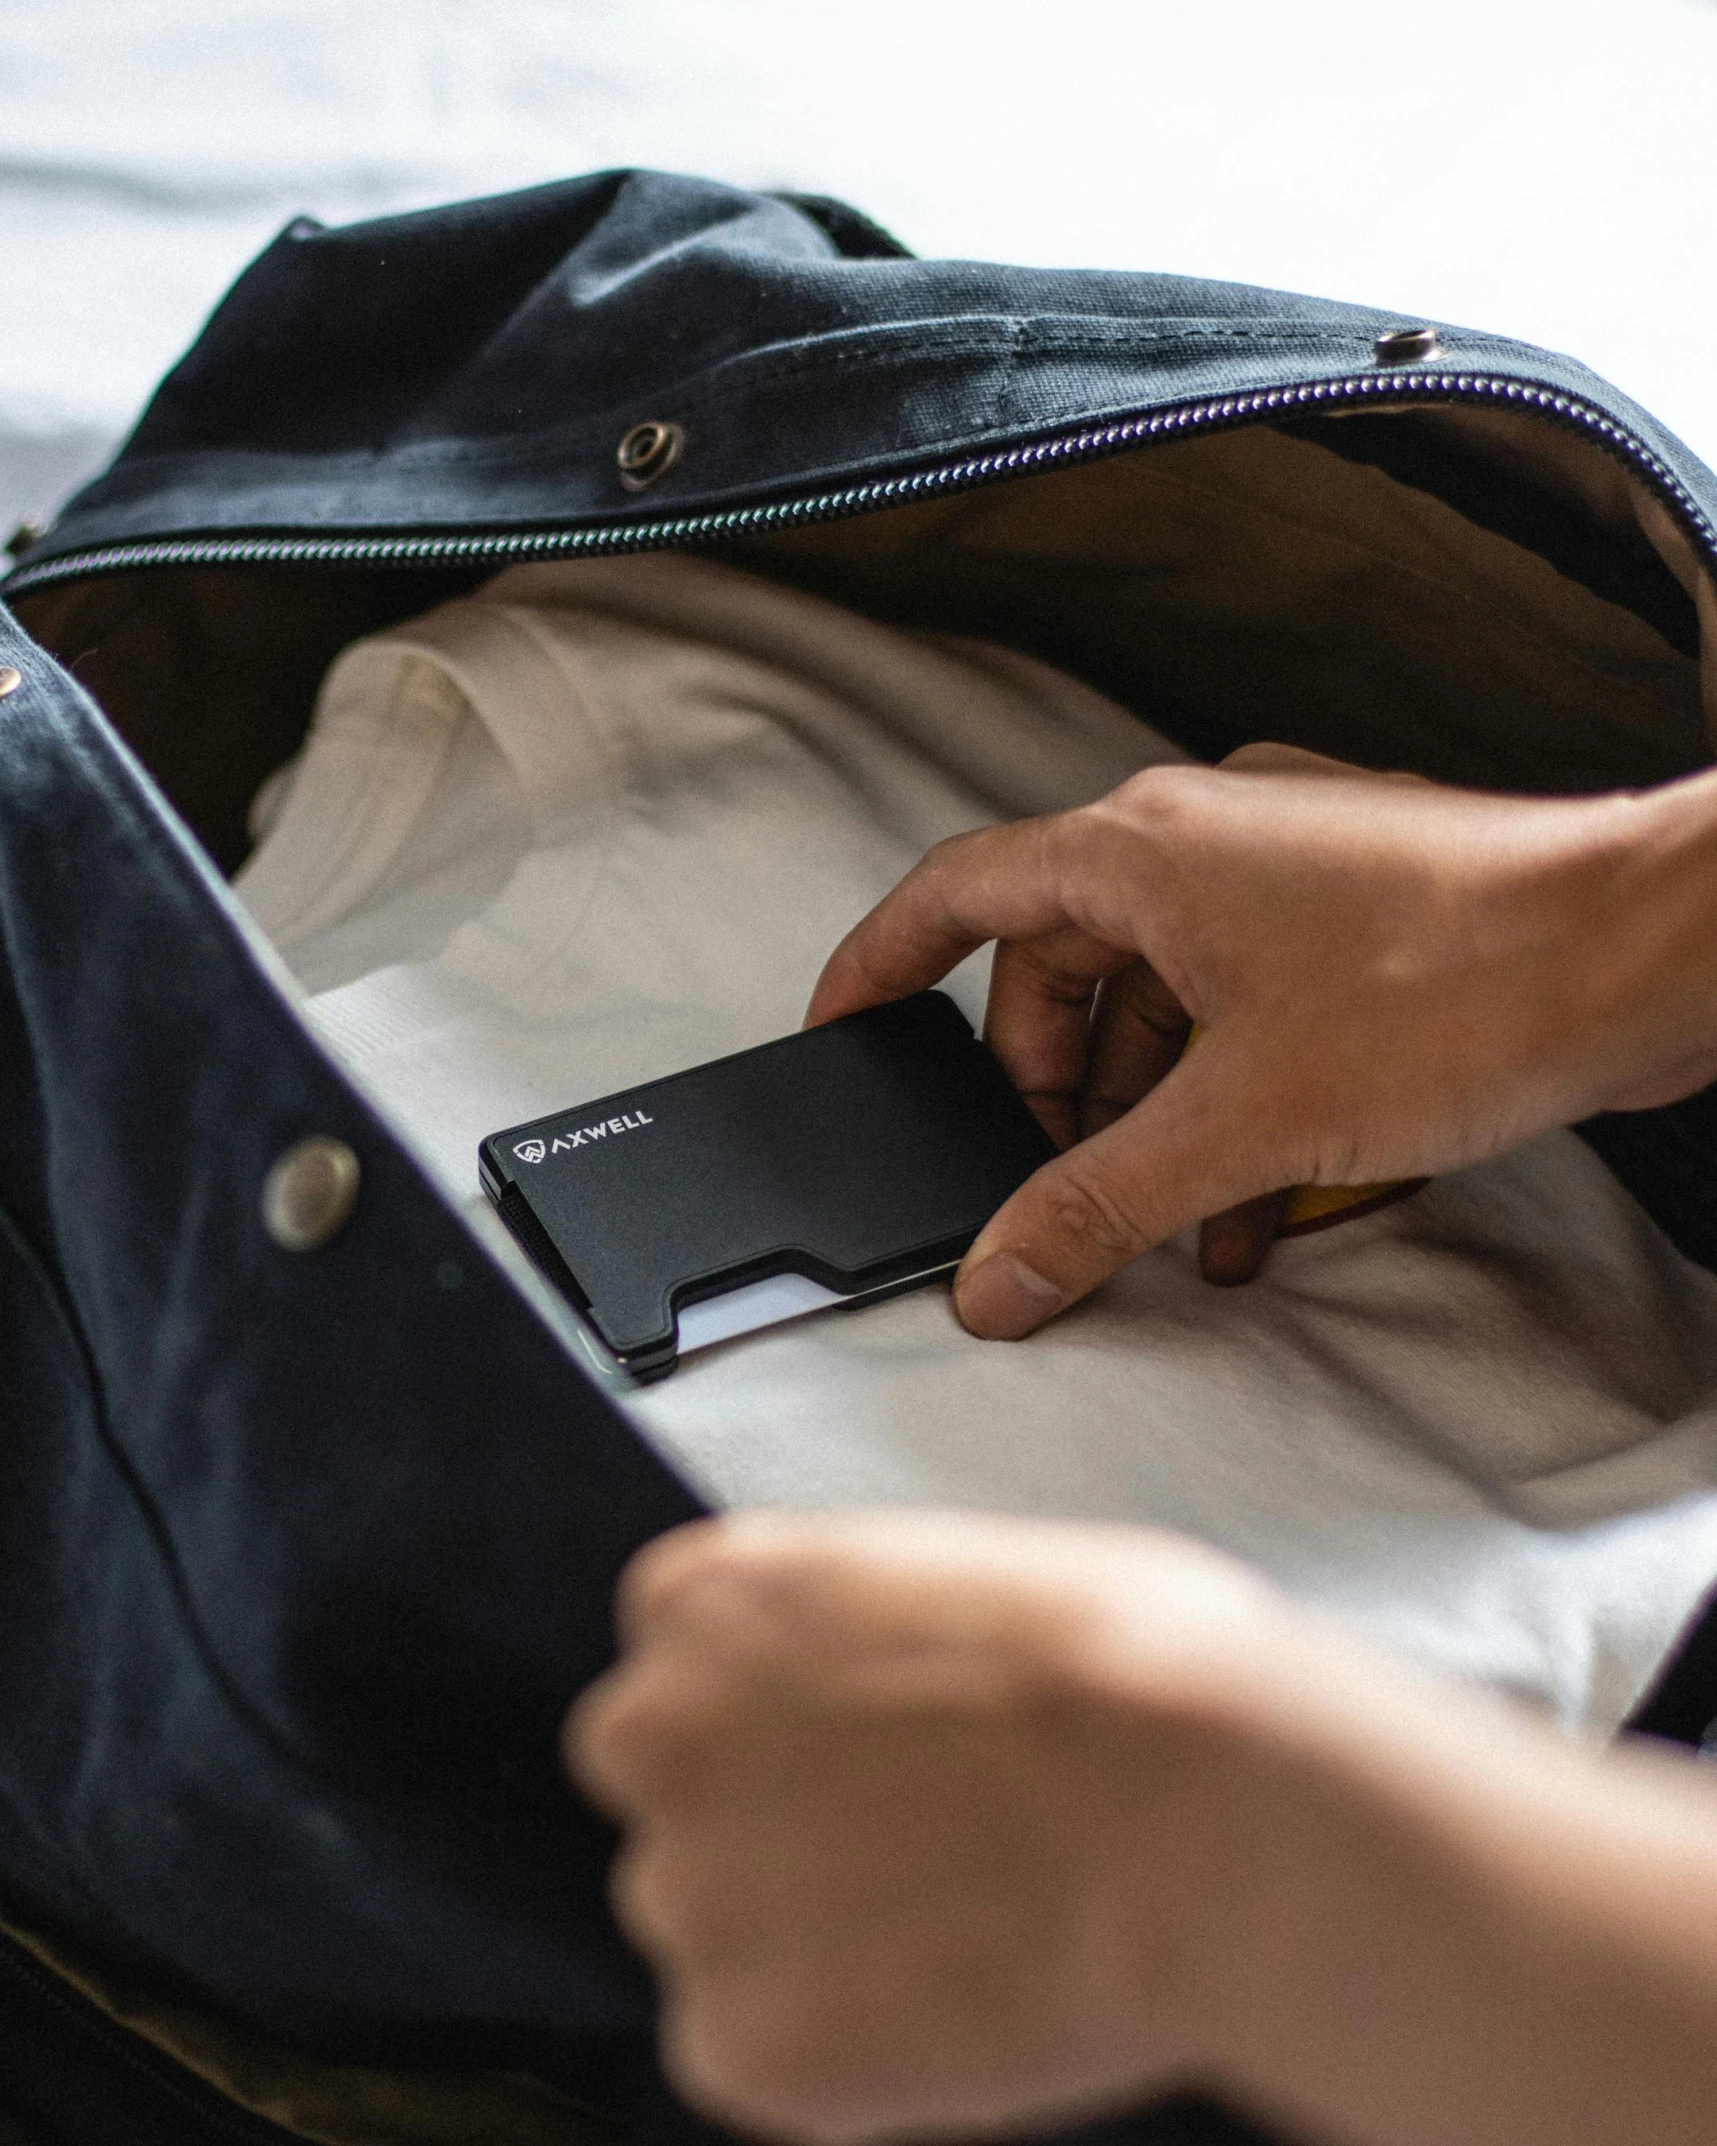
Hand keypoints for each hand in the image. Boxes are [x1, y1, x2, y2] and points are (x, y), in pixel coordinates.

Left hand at [568, 1511, 1306, 2142]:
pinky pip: (757, 2055)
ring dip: (806, 1940)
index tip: (873, 1743)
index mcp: (706, 1599)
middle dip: (773, 1826)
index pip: (684, 1669)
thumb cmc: (1121, 1669)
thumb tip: (862, 1713)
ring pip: (719, 1930)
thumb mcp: (949, 1577)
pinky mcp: (736, 2045)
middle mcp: (656, 1736)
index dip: (791, 1717)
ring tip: (962, 1925)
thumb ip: (848, 1646)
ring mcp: (685, 1895)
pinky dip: (840, 2052)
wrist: (1191, 1803)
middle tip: (917, 1847)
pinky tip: (955, 2000)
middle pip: (683, 1799)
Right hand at [807, 747, 1716, 1336]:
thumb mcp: (1244, 1119)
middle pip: (1063, 970)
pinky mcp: (1353, 919)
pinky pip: (1244, 1010)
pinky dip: (1227, 1098)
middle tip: (1053, 1190)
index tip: (841, 1026)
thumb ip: (1099, 1203)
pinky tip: (1250, 1204)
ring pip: (1163, 1000)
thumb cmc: (1472, 978)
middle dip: (1050, 1094)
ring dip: (1152, 1117)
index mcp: (1143, 847)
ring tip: (1171, 1228)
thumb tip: (1000, 1273)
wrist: (1656, 948)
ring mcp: (1283, 874)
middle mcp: (1204, 838)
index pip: (958, 892)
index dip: (880, 964)